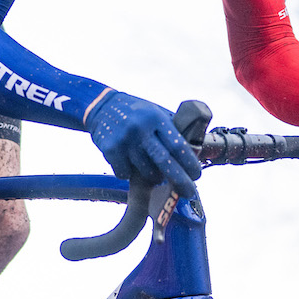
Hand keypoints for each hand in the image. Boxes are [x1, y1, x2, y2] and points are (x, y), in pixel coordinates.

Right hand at [86, 91, 202, 195]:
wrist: (101, 106)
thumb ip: (172, 129)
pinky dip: (131, 174)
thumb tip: (194, 152)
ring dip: (154, 177)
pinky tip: (130, 163)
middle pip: (164, 161)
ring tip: (154, 172)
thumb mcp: (156, 112)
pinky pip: (125, 174)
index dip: (189, 162)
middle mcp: (140, 129)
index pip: (177, 144)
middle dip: (179, 180)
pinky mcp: (110, 150)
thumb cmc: (136, 113)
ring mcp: (124, 140)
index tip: (196, 174)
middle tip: (189, 192)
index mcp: (156, 118)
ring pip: (145, 172)